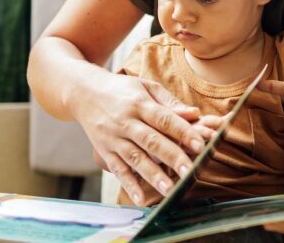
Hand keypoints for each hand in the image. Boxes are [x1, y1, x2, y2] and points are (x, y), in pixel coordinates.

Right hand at [76, 71, 205, 205]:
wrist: (83, 92)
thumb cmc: (122, 90)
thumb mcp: (145, 87)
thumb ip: (170, 102)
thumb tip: (195, 114)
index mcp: (140, 103)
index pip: (164, 119)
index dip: (182, 132)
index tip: (200, 144)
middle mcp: (126, 122)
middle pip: (151, 141)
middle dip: (172, 157)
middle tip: (189, 172)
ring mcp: (114, 138)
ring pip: (135, 159)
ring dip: (152, 175)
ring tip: (170, 190)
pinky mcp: (104, 151)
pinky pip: (117, 169)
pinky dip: (128, 185)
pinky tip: (140, 198)